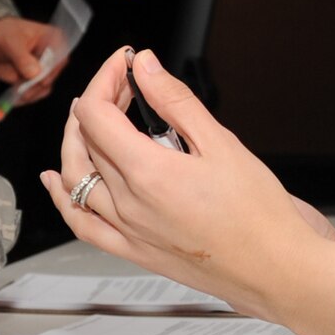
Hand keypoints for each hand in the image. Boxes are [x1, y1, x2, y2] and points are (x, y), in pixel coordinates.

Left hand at [0, 16, 68, 101]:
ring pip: (45, 86)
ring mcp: (45, 69)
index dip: (51, 68)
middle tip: (22, 89)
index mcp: (53, 38)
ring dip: (30, 92)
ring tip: (15, 94)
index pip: (60, 56)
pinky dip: (26, 97)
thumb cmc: (3, 35)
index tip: (39, 78)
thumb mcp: (10, 42)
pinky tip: (14, 98)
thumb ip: (22, 58)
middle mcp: (53, 55)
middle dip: (37, 83)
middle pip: (53, 74)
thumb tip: (35, 73)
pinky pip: (36, 93)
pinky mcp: (35, 81)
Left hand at [41, 47, 334, 334]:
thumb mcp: (222, 144)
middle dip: (98, 102)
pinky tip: (56, 181)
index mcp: (148, 172)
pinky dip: (62, 199)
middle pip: (85, 142)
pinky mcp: (134, 251)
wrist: (278, 270)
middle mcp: (128, 204)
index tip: (126, 64)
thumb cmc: (261, 215)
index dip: (106, 79)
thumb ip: (176, 101)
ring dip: (76, 142)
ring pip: (76, 179)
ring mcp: (127, 231)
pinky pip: (82, 224)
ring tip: (94, 119)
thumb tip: (146, 67)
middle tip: (122, 85)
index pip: (96, 114)